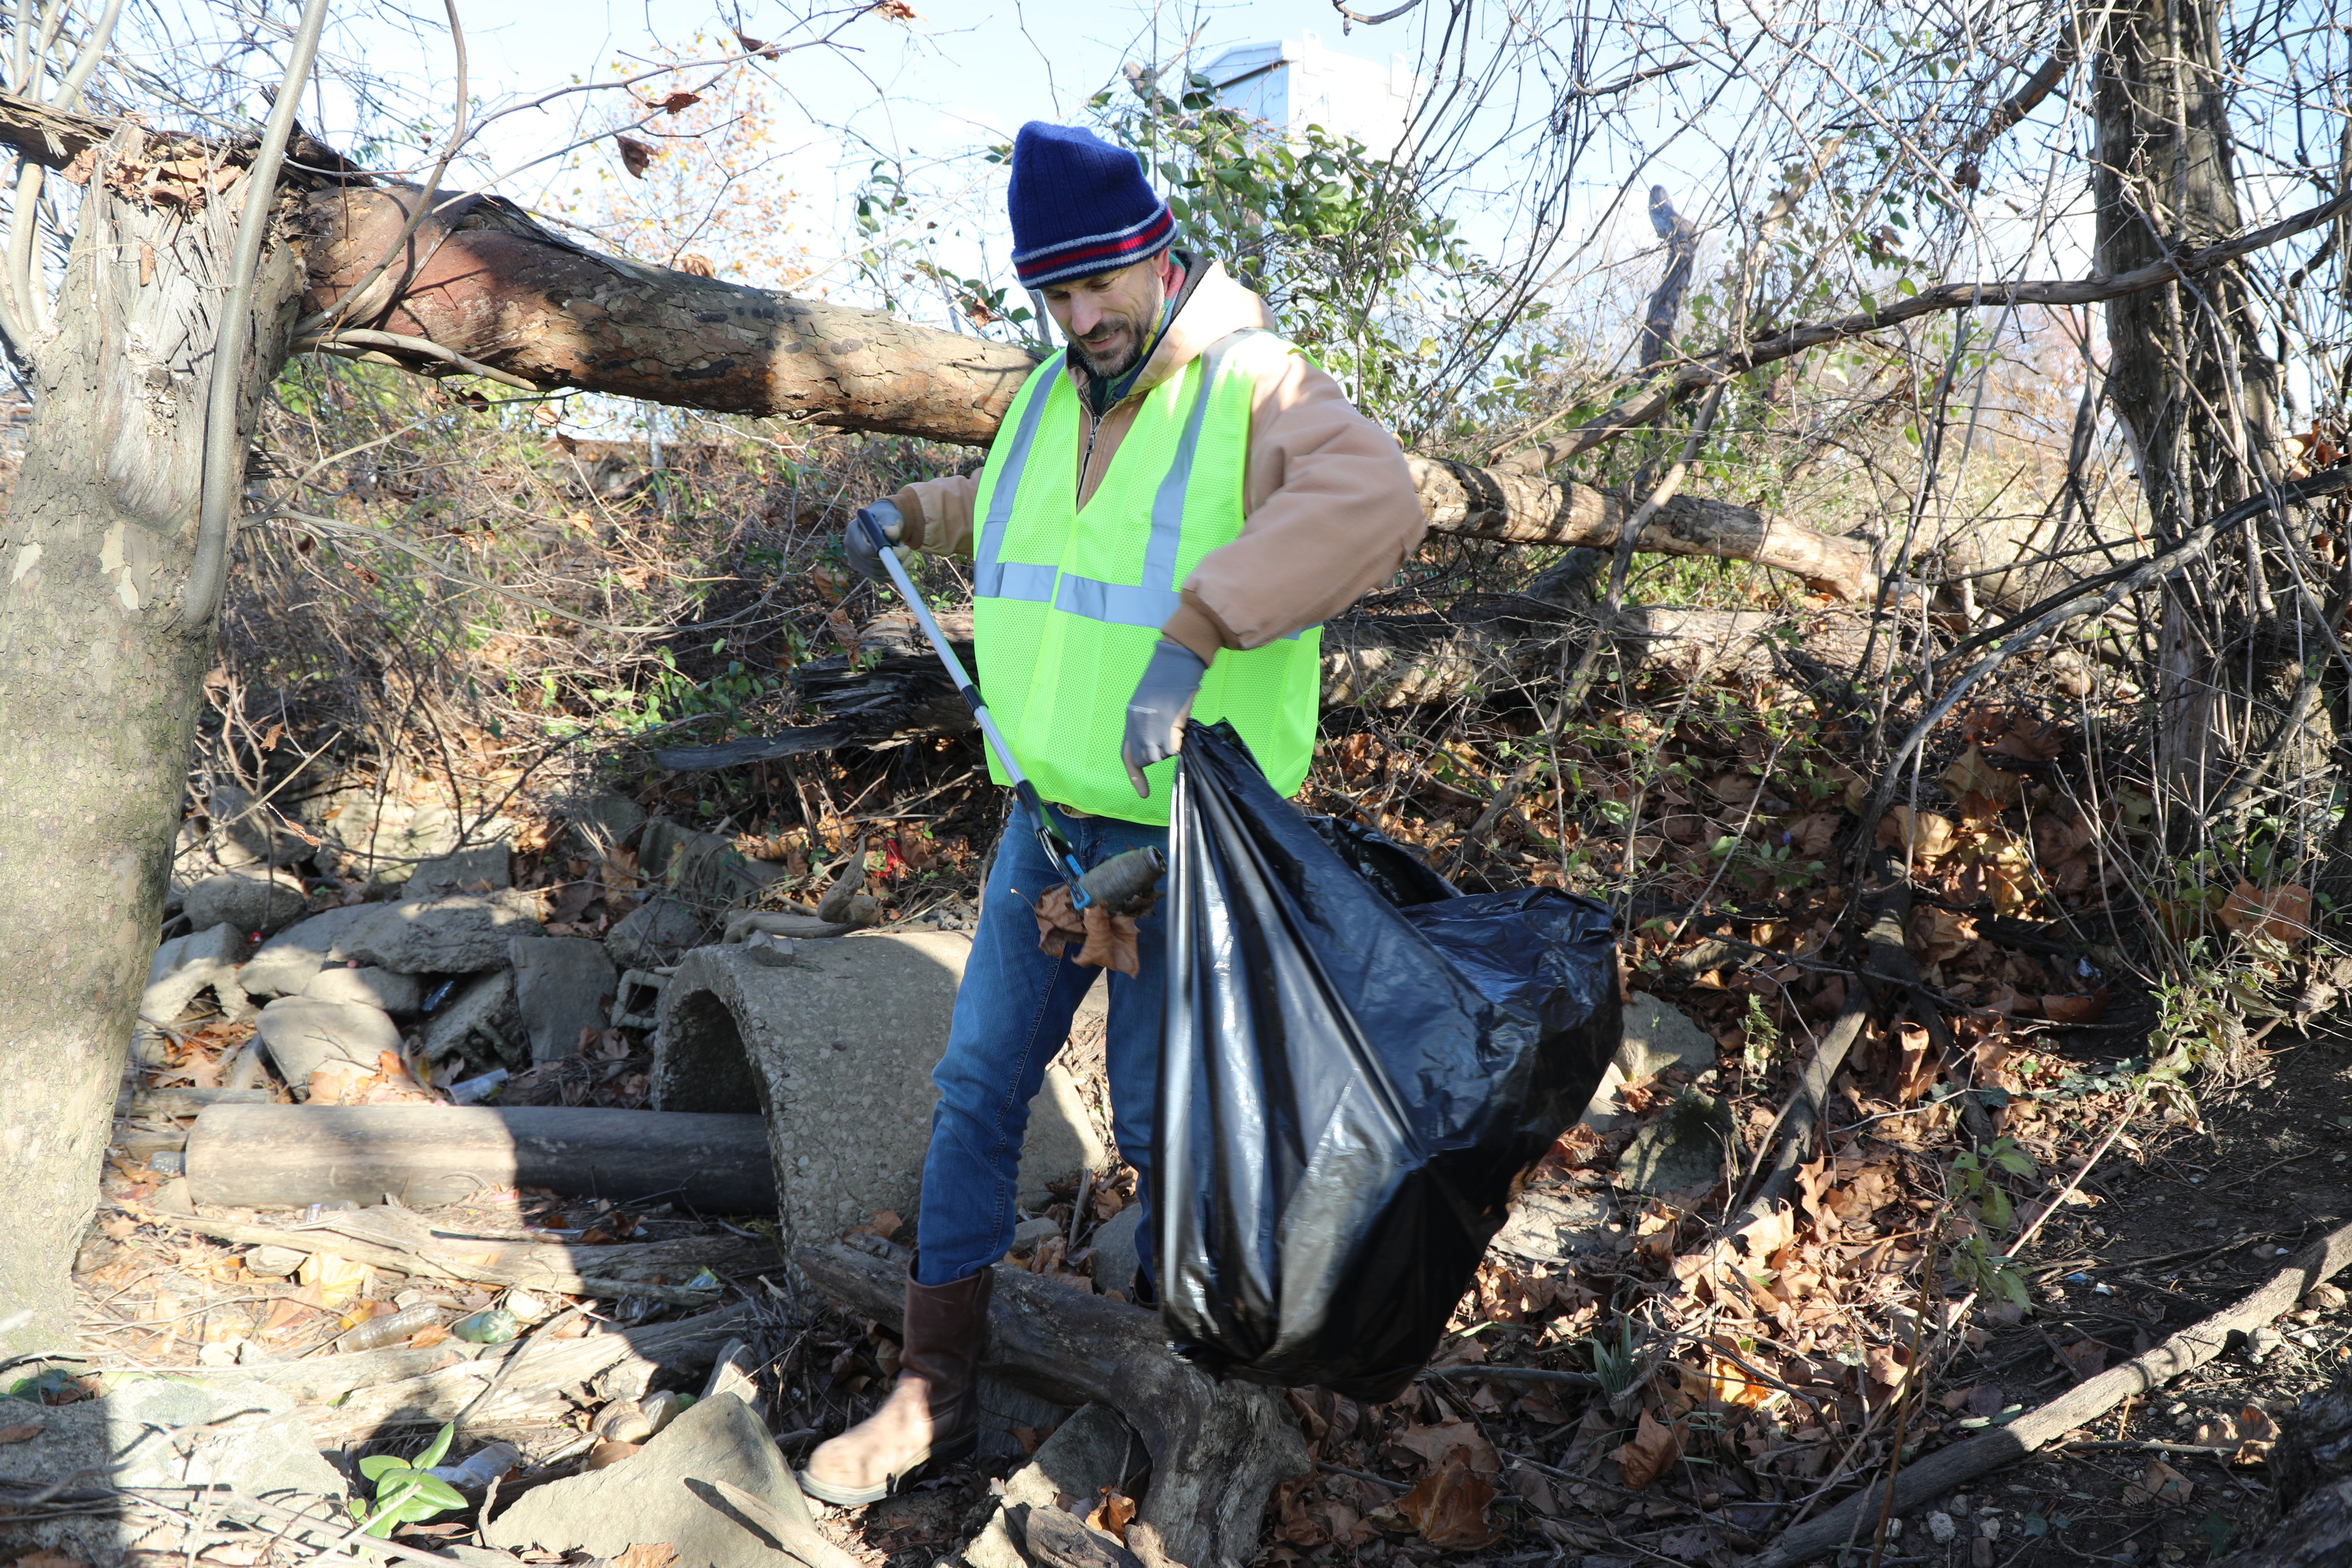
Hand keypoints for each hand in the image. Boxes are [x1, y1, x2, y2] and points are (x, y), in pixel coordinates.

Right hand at [845, 499, 903, 582]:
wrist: (883, 523)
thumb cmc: (887, 518)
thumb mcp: (891, 517)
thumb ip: (892, 525)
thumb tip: (890, 533)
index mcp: (853, 529)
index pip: (864, 549)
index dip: (882, 555)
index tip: (901, 551)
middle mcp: (849, 544)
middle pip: (869, 562)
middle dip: (891, 562)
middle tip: (908, 552)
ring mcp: (853, 557)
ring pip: (873, 571)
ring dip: (894, 569)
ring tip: (910, 558)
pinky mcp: (860, 567)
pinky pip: (874, 576)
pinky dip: (890, 576)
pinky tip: (904, 569)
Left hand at [1121, 638, 1207, 797]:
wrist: (1176, 661)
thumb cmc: (1169, 679)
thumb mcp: (1151, 703)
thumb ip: (1150, 724)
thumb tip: (1160, 746)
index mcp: (1131, 719)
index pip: (1127, 755)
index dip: (1135, 776)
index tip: (1144, 795)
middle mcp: (1137, 725)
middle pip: (1144, 759)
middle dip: (1157, 755)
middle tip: (1169, 738)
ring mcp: (1151, 727)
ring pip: (1160, 756)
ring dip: (1170, 747)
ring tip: (1175, 726)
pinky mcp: (1167, 726)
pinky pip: (1173, 749)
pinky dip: (1179, 743)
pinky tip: (1181, 726)